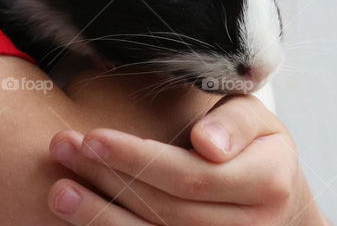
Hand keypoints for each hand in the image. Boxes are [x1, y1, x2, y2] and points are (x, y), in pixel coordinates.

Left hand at [46, 94, 329, 224]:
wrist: (277, 205)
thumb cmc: (253, 148)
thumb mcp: (257, 120)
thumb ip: (236, 122)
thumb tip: (207, 142)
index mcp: (267, 184)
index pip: (190, 175)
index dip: (138, 158)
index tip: (93, 136)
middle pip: (165, 209)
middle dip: (108, 178)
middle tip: (61, 148)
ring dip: (100, 217)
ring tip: (59, 192)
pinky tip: (82, 219)